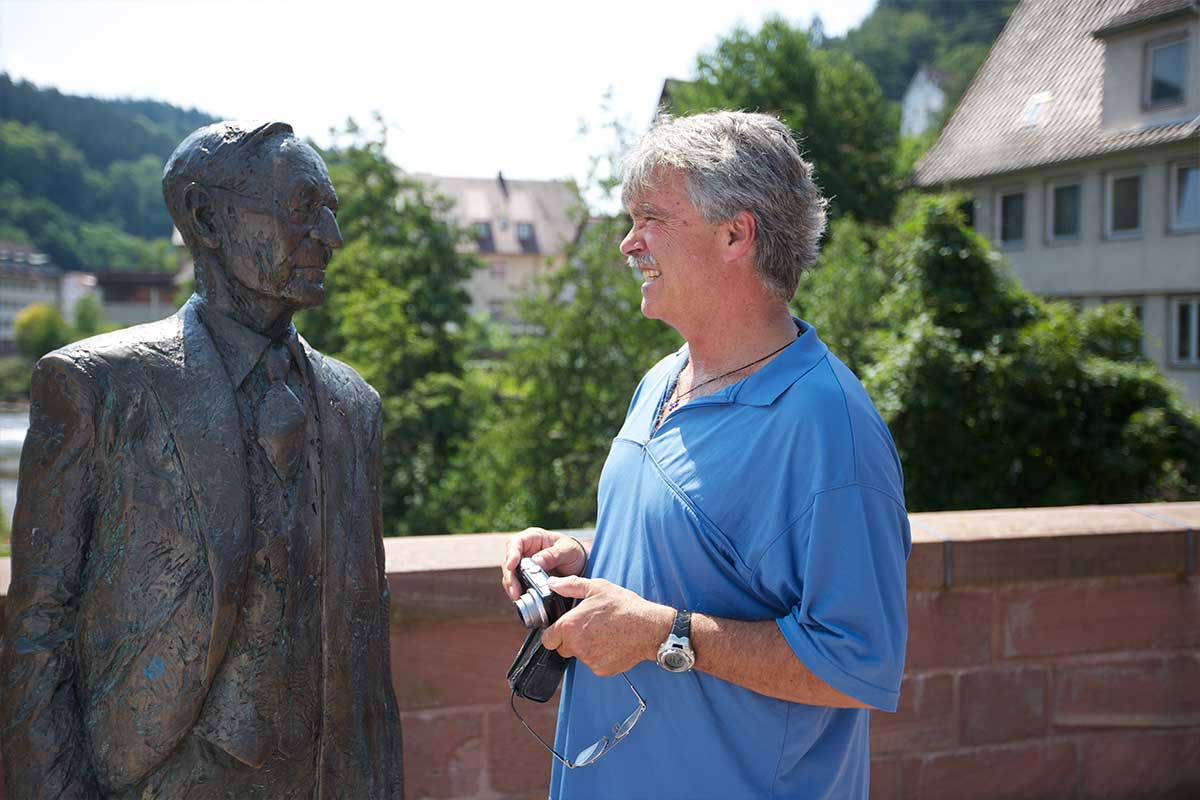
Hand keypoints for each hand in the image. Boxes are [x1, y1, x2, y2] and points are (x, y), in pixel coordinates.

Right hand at [501, 527, 587, 600]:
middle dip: (510, 577)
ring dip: (512, 586)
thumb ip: (552, 555)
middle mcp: (524, 550)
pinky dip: (518, 592)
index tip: (511, 566)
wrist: (578, 565)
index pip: (516, 542)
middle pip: (509, 561)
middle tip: (515, 591)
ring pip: (510, 575)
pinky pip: (517, 584)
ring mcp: (523, 564)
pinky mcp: (525, 578)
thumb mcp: (567, 550)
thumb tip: (535, 562)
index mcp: (533, 538)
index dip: (511, 554)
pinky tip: (522, 599)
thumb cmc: (572, 552)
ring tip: (517, 597)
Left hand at [540, 576, 673, 676]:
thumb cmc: (624, 606)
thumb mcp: (597, 587)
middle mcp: (576, 646)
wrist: (649, 627)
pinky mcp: (601, 669)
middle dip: (570, 640)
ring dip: (586, 647)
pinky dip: (600, 656)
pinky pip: (594, 663)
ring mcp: (589, 660)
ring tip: (603, 633)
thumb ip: (570, 585)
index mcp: (570, 626)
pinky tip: (611, 643)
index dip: (554, 633)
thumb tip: (553, 583)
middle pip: (562, 649)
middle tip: (588, 627)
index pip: (547, 639)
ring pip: (579, 656)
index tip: (563, 628)